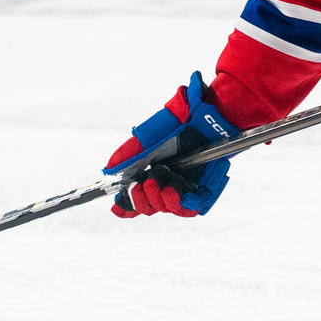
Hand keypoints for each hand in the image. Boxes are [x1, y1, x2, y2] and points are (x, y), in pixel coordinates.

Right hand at [105, 71, 239, 217]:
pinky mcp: (207, 185)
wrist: (211, 112)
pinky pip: (195, 205)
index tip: (119, 206)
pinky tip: (178, 191)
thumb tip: (108, 170)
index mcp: (154, 170)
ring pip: (172, 209)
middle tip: (145, 184)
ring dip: (162, 201)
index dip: (127, 206)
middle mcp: (170, 181)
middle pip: (152, 207)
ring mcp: (188, 185)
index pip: (137, 197)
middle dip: (144, 201)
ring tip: (161, 185)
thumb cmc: (183, 119)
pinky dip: (185, 202)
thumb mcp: (152, 135)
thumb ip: (130, 152)